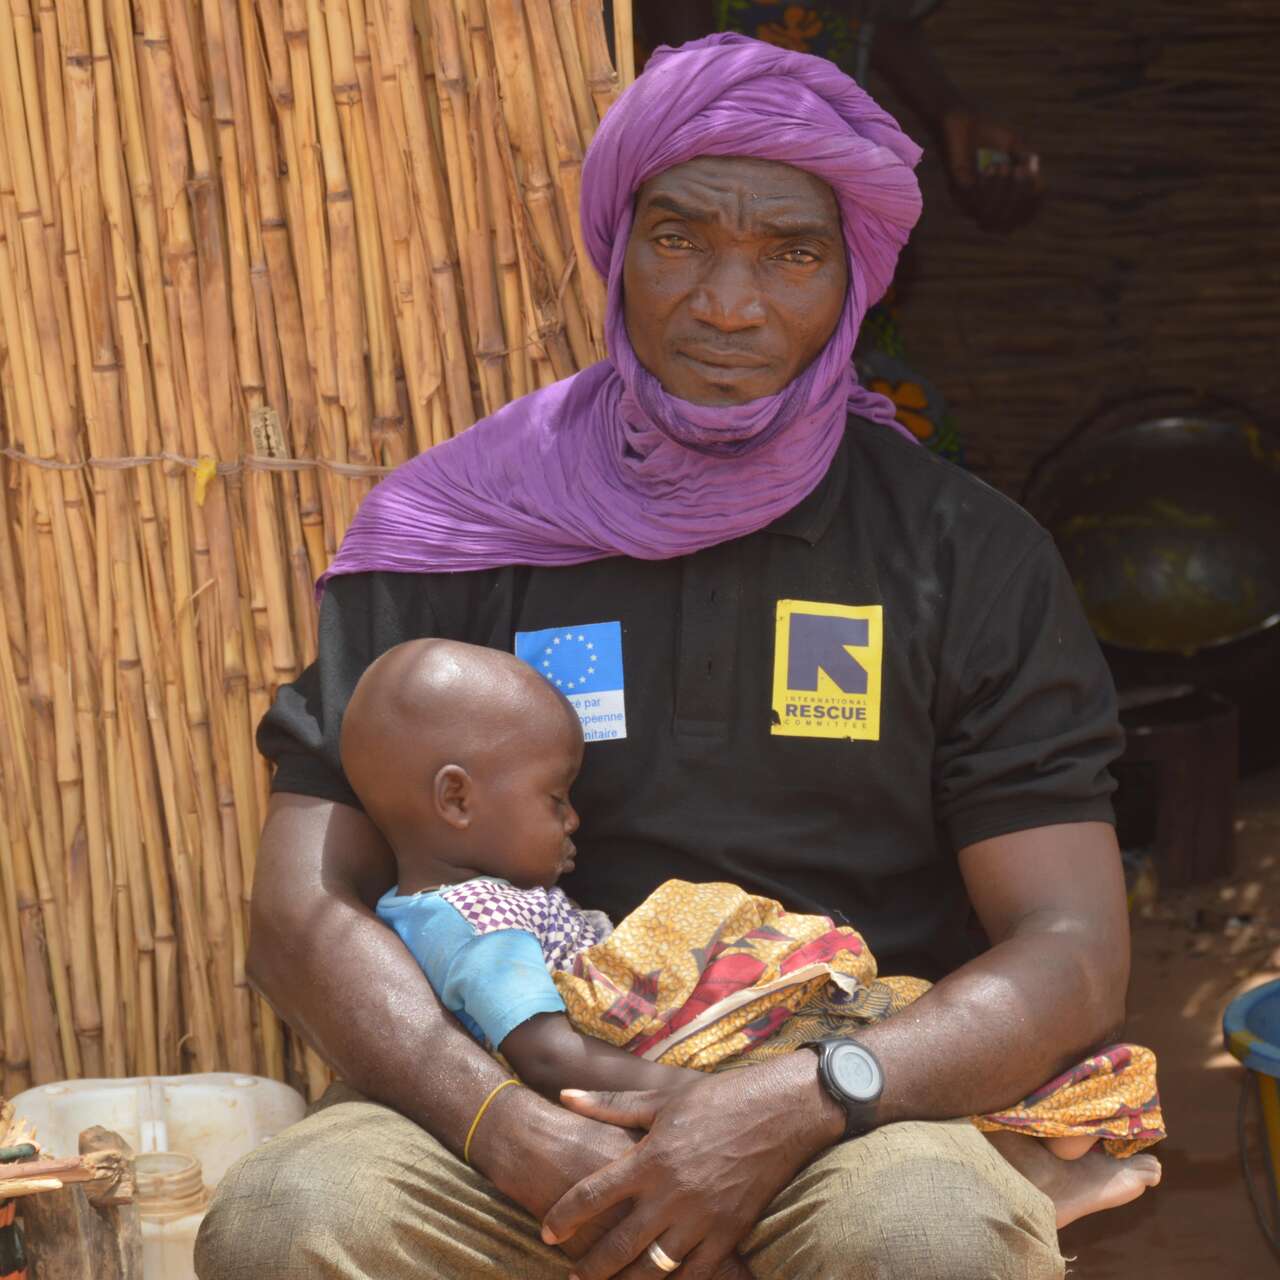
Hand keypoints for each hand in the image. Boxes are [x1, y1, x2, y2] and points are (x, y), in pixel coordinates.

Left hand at [540, 1054, 844, 1279]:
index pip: (593, 1196)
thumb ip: (611, 1104)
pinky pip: (695, 1275)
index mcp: (650, 1158)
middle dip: (589, 1268)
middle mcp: (671, 1194)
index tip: (547, 1232)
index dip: (564, 1217)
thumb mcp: (662, 1098)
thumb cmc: (718, 1099)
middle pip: (618, 1245)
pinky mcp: (729, 1233)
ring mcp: (702, 1218)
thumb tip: (565, 1094)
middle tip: (571, 1278)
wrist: (780, 1112)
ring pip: (654, 1269)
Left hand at [939, 107, 1042, 232]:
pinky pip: (973, 203)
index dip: (1032, 209)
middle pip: (1005, 227)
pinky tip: (989, 167)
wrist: (961, 120)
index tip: (1039, 184)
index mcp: (1001, 201)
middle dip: (1018, 200)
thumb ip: (1028, 167)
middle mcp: (984, 207)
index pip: (1021, 221)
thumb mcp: (1017, 149)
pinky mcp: (955, 191)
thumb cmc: (990, 136)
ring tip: (1002, 167)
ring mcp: (967, 202)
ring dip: (1001, 194)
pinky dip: (986, 187)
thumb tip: (1039, 186)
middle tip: (1019, 170)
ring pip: (988, 218)